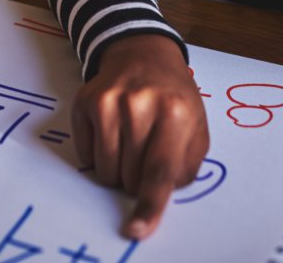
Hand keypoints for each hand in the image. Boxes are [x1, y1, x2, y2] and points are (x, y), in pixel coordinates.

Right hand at [71, 34, 208, 240]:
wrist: (144, 54)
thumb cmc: (174, 97)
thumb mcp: (196, 126)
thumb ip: (186, 165)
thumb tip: (161, 193)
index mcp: (176, 113)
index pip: (159, 171)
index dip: (149, 205)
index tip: (138, 229)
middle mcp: (140, 105)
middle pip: (129, 177)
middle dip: (138, 179)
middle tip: (146, 152)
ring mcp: (109, 101)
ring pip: (105, 171)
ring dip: (118, 170)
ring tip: (130, 142)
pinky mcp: (85, 101)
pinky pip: (86, 155)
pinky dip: (98, 154)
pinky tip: (111, 130)